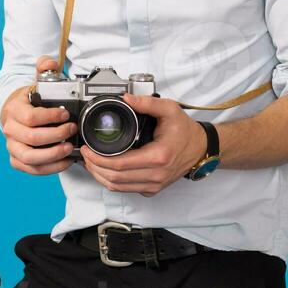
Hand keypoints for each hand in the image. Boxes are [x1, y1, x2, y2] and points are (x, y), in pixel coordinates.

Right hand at [0, 56, 77, 175]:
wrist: (17, 112)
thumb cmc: (30, 100)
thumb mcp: (36, 81)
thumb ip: (44, 68)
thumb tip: (48, 62)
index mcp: (14, 110)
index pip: (31, 118)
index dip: (50, 118)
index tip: (66, 115)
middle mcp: (10, 129)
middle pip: (32, 139)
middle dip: (56, 136)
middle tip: (72, 130)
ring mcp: (12, 146)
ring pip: (29, 157)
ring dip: (52, 155)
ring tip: (69, 149)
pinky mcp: (17, 159)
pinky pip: (32, 169)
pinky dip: (49, 168)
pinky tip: (64, 161)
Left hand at [80, 93, 207, 195]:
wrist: (200, 148)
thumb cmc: (185, 131)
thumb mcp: (169, 109)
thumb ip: (147, 103)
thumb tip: (127, 98)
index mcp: (158, 156)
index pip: (119, 165)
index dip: (98, 159)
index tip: (88, 149)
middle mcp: (156, 175)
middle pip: (115, 179)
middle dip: (95, 168)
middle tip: (86, 155)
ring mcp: (155, 184)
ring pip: (118, 187)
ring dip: (100, 176)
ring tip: (91, 162)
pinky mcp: (153, 189)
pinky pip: (127, 189)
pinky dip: (112, 181)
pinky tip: (105, 169)